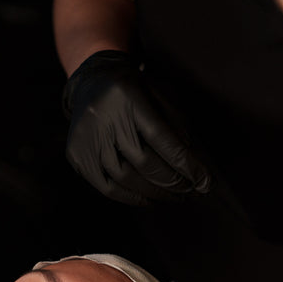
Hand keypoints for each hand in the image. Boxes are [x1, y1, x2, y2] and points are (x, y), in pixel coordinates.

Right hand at [63, 50, 210, 204]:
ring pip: (125, 178)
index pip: (161, 138)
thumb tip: (198, 171)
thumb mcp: (160, 96)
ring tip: (175, 197)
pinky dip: (132, 198)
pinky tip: (150, 199)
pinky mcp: (77, 156)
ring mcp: (86, 138)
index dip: (185, 164)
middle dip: (172, 181)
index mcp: (128, 96)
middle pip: (143, 161)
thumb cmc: (136, 93)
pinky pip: (108, 188)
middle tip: (192, 192)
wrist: (93, 82)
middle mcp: (103, 117)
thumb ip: (179, 128)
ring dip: (155, 193)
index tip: (205, 182)